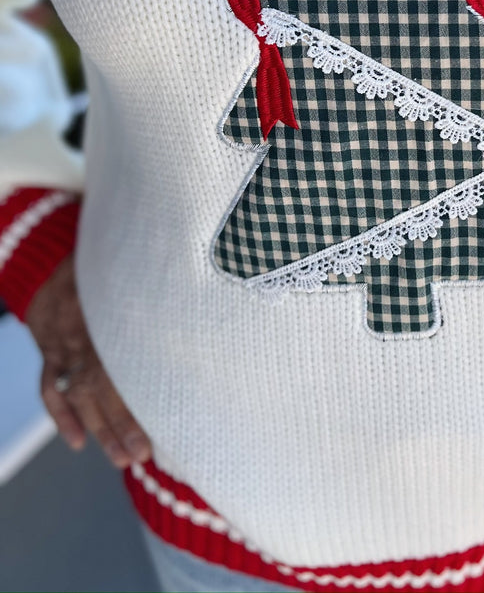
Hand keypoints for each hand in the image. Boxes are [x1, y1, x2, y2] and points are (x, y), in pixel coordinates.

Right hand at [25, 254, 151, 468]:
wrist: (56, 248)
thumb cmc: (119, 257)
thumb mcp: (142, 269)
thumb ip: (167, 294)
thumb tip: (211, 315)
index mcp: (113, 312)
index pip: (124, 366)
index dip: (138, 401)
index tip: (160, 427)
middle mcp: (85, 330)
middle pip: (101, 387)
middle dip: (120, 425)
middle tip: (140, 458)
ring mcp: (62, 342)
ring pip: (77, 394)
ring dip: (98, 428)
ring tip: (121, 459)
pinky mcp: (47, 347)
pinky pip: (48, 387)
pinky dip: (61, 416)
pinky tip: (77, 441)